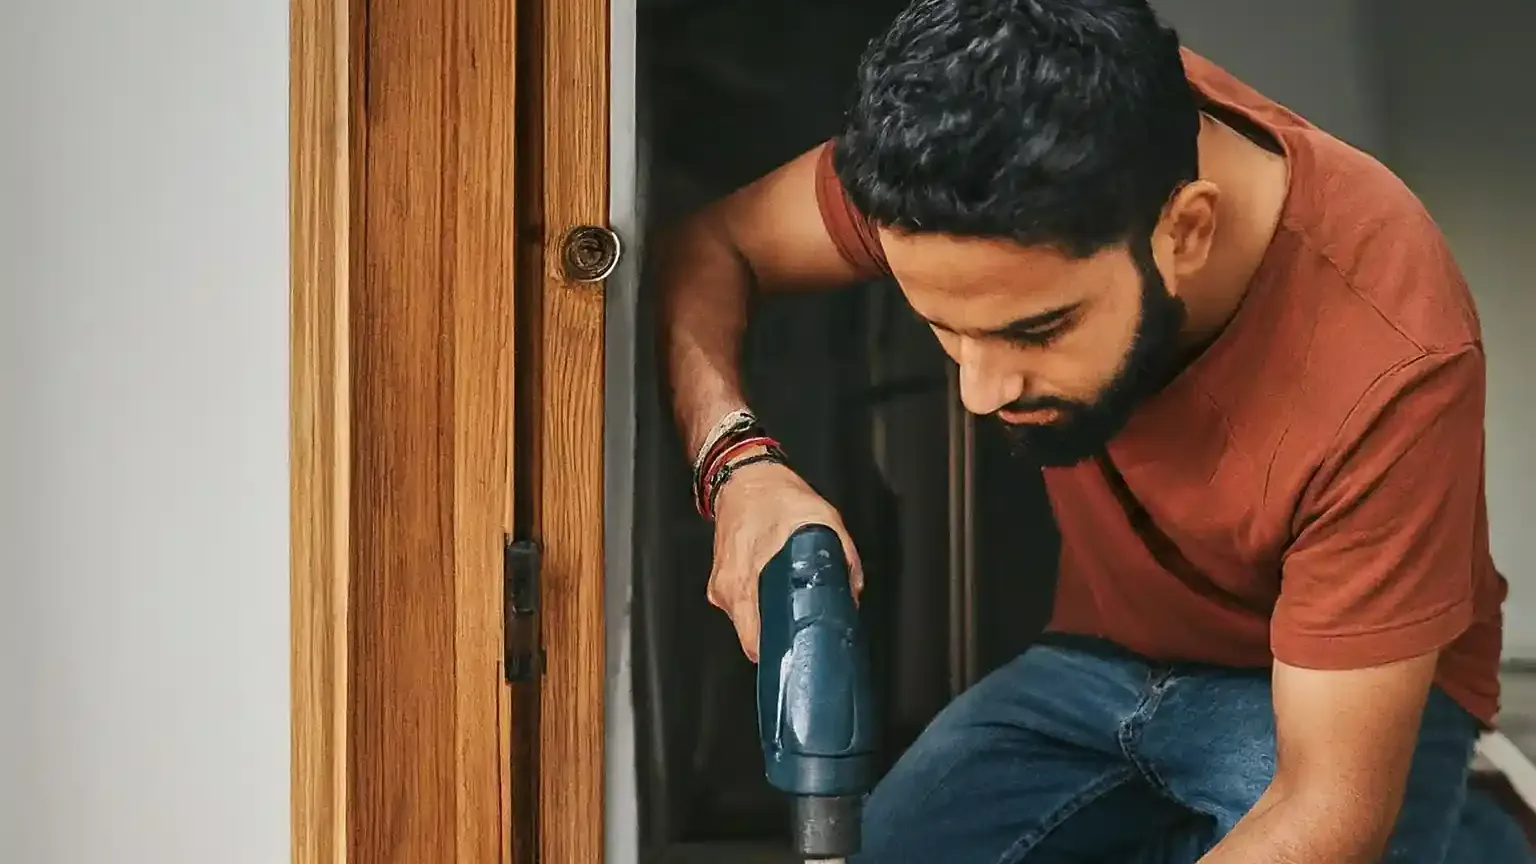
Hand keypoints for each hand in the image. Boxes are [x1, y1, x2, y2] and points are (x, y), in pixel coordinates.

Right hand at [707, 460, 863, 662]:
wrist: (743, 478)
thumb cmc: (776, 497)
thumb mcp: (824, 520)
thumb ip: (842, 559)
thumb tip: (852, 596)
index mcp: (748, 580)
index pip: (755, 640)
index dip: (779, 654)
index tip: (799, 656)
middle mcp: (730, 589)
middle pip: (752, 638)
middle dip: (779, 640)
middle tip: (803, 635)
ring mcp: (722, 587)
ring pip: (747, 623)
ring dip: (768, 622)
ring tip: (789, 610)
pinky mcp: (720, 582)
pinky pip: (741, 607)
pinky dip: (758, 606)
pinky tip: (773, 592)